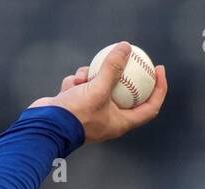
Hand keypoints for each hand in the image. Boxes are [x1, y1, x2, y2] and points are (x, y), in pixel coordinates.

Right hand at [28, 41, 168, 143]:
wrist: (45, 126)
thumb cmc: (75, 114)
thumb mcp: (98, 89)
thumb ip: (113, 68)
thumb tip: (126, 48)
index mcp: (121, 123)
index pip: (150, 107)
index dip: (160, 89)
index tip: (159, 70)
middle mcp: (109, 119)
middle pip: (126, 92)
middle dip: (125, 75)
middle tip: (132, 56)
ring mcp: (92, 112)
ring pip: (100, 85)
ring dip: (94, 75)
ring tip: (86, 75)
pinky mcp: (77, 105)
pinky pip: (83, 86)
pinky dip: (77, 82)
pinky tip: (70, 84)